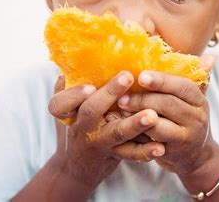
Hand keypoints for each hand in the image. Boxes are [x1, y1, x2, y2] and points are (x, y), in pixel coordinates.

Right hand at [49, 71, 165, 189]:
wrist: (78, 167)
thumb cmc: (80, 122)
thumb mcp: (70, 105)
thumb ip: (74, 81)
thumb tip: (83, 52)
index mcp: (69, 111)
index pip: (59, 104)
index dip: (73, 95)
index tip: (89, 86)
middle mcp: (82, 126)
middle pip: (90, 111)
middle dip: (109, 94)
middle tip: (128, 77)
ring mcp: (99, 142)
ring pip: (116, 133)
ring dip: (134, 124)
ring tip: (151, 115)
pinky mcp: (115, 155)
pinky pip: (131, 153)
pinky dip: (146, 150)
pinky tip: (160, 146)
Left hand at [116, 55, 218, 176]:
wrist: (196, 156)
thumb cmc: (189, 119)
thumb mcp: (195, 100)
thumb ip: (197, 78)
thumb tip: (210, 57)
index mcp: (200, 101)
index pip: (184, 86)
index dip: (162, 81)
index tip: (141, 76)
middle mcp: (196, 119)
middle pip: (169, 104)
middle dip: (143, 99)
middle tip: (123, 95)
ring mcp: (185, 137)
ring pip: (159, 126)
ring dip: (138, 116)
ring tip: (121, 108)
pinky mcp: (172, 153)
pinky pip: (151, 143)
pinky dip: (137, 133)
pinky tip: (124, 124)